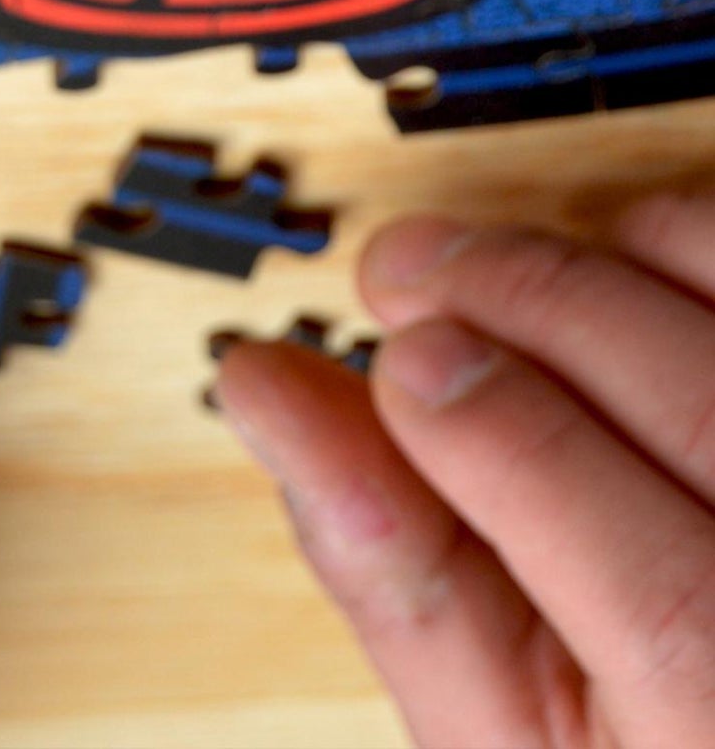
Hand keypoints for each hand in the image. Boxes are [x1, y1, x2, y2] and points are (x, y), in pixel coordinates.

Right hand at [216, 182, 714, 747]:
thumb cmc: (630, 738)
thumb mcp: (490, 718)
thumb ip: (389, 570)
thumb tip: (270, 391)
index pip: (676, 606)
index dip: (521, 450)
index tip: (397, 359)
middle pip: (714, 424)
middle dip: (533, 307)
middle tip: (407, 274)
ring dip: (618, 258)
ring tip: (504, 266)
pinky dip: (693, 241)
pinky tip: (617, 263)